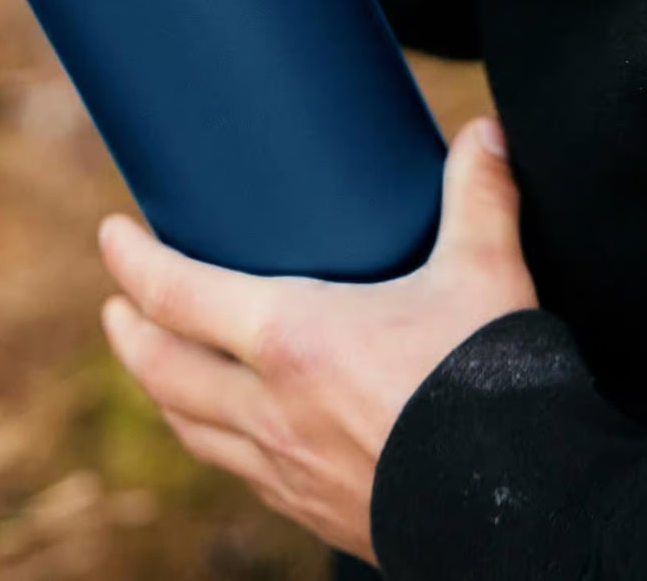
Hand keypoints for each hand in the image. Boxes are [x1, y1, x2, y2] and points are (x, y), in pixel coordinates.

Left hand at [98, 117, 537, 564]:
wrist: (536, 516)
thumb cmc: (497, 388)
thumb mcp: (486, 277)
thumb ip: (478, 198)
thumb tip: (484, 131)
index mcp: (292, 338)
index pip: (175, 292)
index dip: (130, 259)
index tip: (110, 231)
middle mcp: (271, 407)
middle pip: (161, 367)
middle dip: (127, 331)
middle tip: (116, 304)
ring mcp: (286, 467)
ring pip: (190, 427)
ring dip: (159, 388)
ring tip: (152, 360)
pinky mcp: (313, 509)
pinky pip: (237, 473)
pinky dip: (212, 440)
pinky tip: (224, 430)